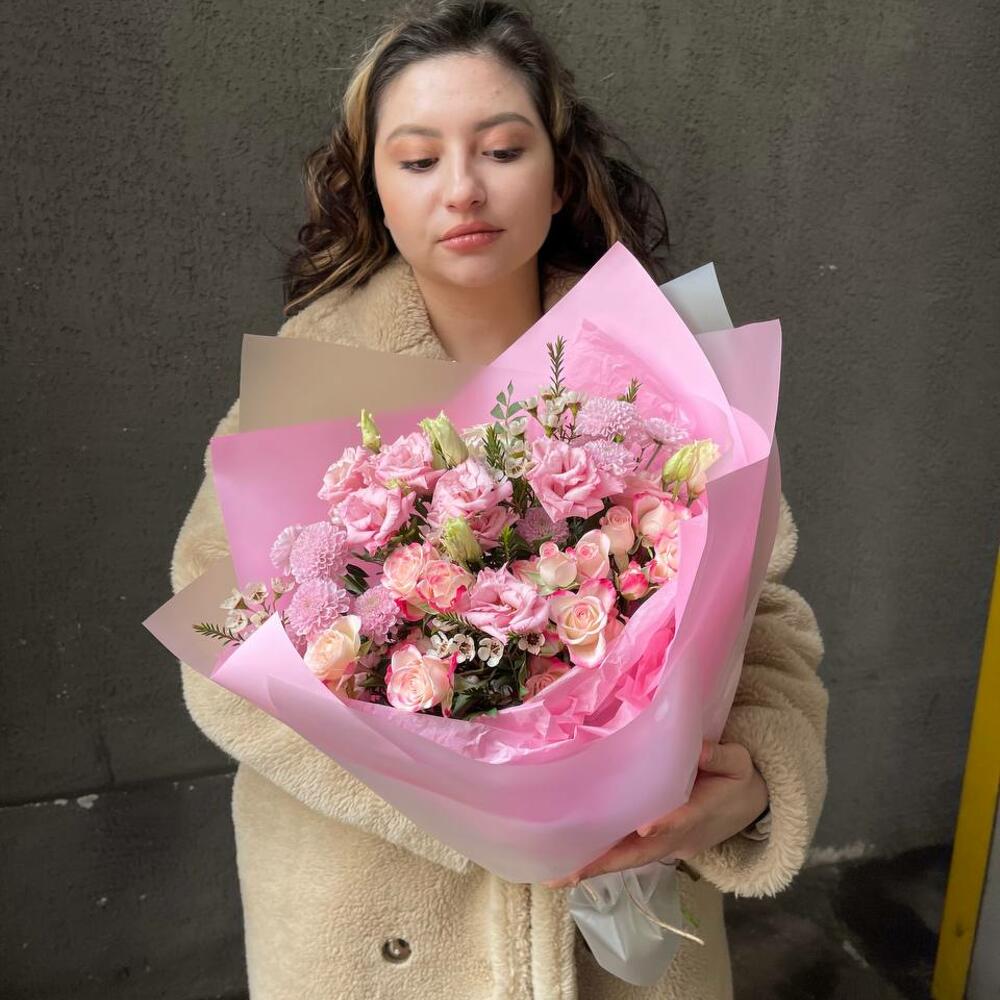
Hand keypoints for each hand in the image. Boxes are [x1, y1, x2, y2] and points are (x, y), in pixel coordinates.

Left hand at [542, 739, 767, 887]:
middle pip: (644, 853)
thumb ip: (720, 754)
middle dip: (608, 863)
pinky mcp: (661, 845)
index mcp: (705, 810)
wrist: (751, 808)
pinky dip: (605, 859)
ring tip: (560, 875)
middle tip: (571, 874)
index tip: (643, 827)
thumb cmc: (739, 779)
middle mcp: (682, 836)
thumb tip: (699, 747)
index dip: (664, 823)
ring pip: (633, 858)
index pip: (682, 818)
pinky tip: (574, 860)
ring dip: (599, 867)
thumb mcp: (739, 762)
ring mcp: (671, 845)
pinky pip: (631, 853)